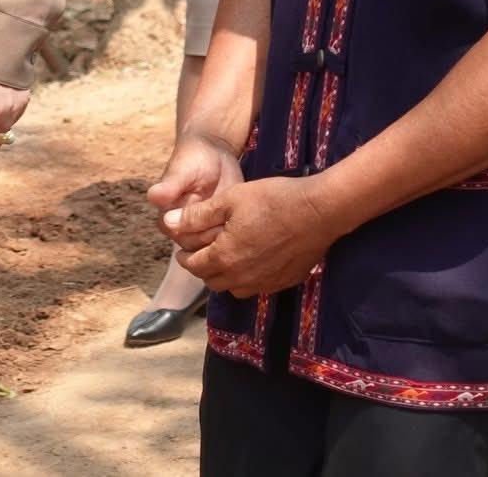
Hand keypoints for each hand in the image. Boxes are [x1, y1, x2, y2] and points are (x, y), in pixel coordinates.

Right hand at [147, 132, 245, 251]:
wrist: (214, 152)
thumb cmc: (193, 158)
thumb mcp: (184, 170)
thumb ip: (171, 185)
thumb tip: (152, 196)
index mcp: (169, 218)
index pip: (181, 236)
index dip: (199, 233)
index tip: (214, 219)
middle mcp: (184, 228)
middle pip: (198, 248)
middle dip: (216, 237)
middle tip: (232, 221)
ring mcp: (203, 230)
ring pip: (214, 249)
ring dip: (228, 240)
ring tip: (240, 222)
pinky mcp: (220, 227)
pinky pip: (227, 242)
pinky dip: (238, 238)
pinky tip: (247, 225)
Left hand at [170, 175, 337, 298]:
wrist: (319, 211)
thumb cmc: (273, 200)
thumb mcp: (230, 200)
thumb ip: (197, 216)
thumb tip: (168, 223)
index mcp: (224, 257)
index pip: (194, 266)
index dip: (185, 256)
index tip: (184, 247)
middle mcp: (242, 278)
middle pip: (212, 281)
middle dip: (203, 267)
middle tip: (204, 250)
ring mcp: (265, 283)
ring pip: (234, 288)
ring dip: (225, 276)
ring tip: (228, 254)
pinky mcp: (284, 282)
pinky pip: (258, 287)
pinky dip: (248, 277)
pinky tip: (254, 258)